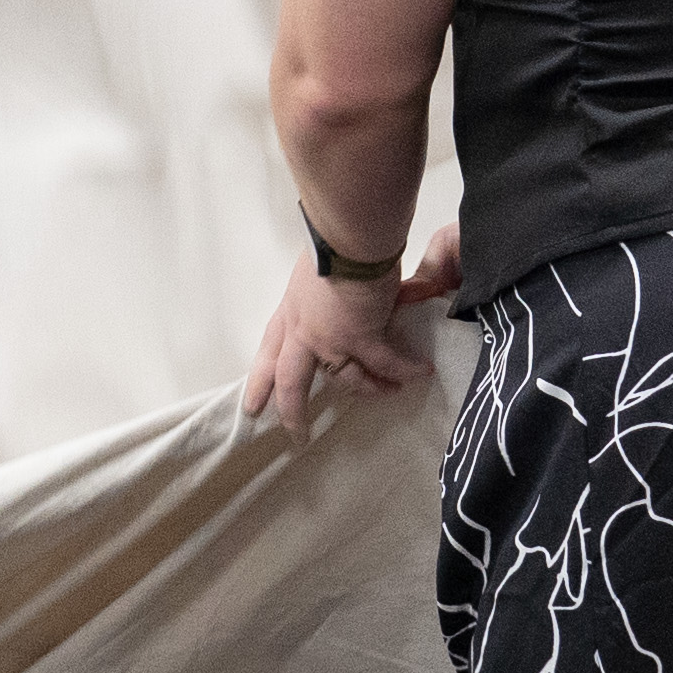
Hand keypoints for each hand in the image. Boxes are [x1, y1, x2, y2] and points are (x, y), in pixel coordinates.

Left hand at [241, 231, 458, 423]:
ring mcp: (329, 340)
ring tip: (390, 392)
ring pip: (347, 380)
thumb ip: (323, 295)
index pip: (269, 353)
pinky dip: (403, 370)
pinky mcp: (360, 339)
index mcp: (289, 314)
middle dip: (293, 413)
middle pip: (291, 383)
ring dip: (371, 389)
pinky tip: (420, 372)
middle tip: (298, 437)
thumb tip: (346, 300)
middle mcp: (302, 333)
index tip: (253, 406)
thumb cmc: (333, 242)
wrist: (349, 236)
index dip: (261, 381)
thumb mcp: (314, 272)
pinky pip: (384, 365)